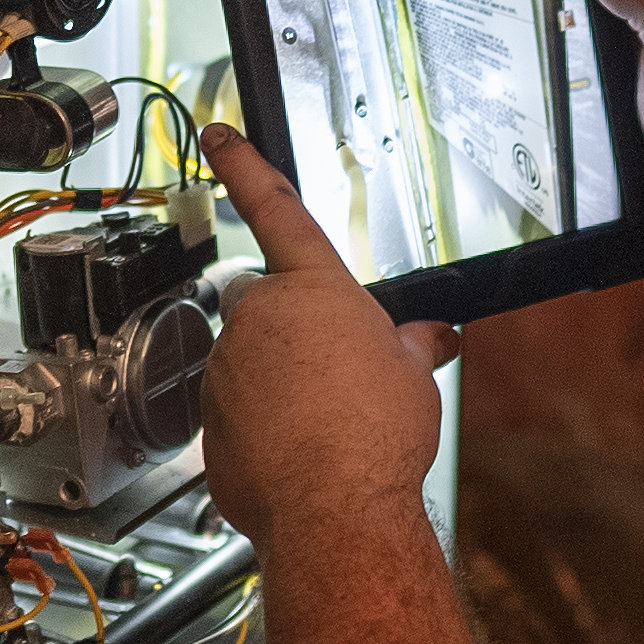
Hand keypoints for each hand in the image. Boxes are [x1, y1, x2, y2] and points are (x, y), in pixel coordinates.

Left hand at [196, 125, 456, 547]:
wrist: (334, 509)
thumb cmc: (375, 439)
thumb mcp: (413, 379)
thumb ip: (413, 346)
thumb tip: (433, 336)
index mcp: (315, 290)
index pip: (276, 209)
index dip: (244, 163)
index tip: (219, 134)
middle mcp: (262, 317)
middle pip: (265, 302)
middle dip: (289, 325)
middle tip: (330, 369)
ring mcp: (229, 367)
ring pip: (248, 359)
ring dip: (275, 379)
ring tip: (321, 421)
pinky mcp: (210, 418)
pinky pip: (235, 409)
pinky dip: (259, 424)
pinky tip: (296, 451)